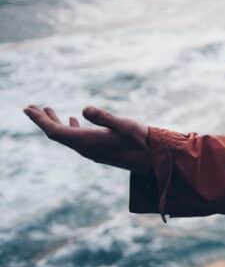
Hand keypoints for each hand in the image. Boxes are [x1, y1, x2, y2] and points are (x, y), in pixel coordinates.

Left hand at [23, 105, 151, 172]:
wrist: (155, 160)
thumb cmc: (142, 140)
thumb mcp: (124, 124)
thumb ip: (104, 117)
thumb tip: (83, 108)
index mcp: (88, 142)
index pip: (56, 131)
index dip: (40, 120)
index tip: (27, 108)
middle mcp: (86, 149)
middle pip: (57, 134)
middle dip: (43, 120)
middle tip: (30, 107)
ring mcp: (92, 151)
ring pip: (66, 137)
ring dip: (55, 123)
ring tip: (46, 110)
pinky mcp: (99, 150)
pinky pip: (77, 139)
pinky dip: (70, 127)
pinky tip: (73, 120)